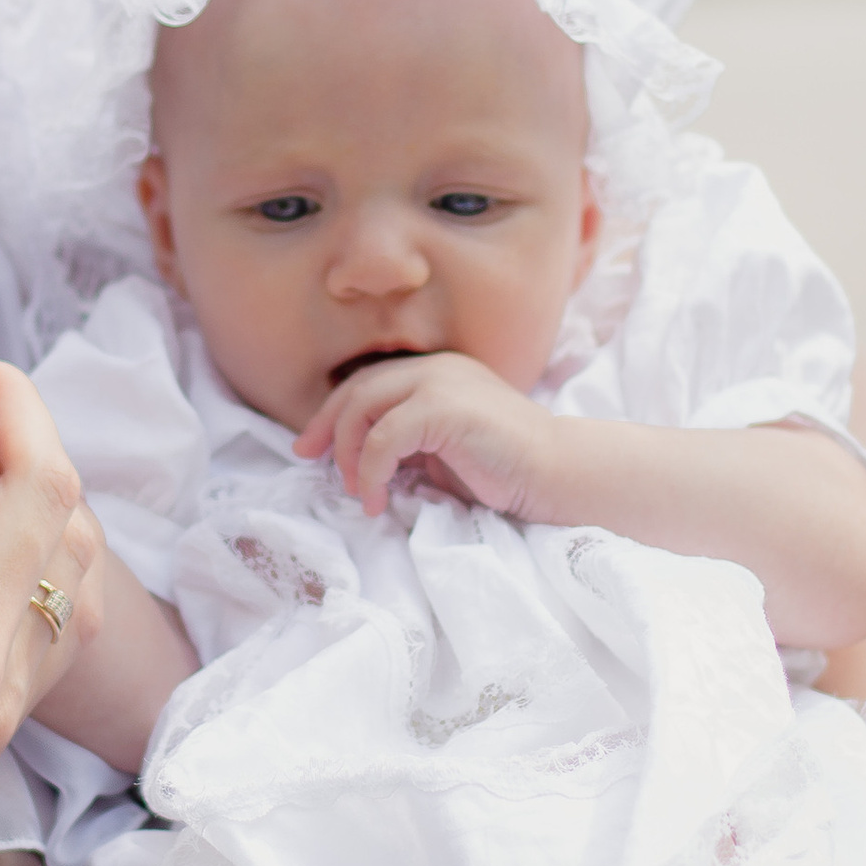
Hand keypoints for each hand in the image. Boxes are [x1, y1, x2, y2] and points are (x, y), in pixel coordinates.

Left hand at [294, 348, 555, 519]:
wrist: (555, 473)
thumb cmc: (503, 468)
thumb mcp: (442, 448)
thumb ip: (405, 440)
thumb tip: (358, 457)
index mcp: (436, 371)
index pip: (367, 382)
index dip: (333, 412)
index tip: (311, 446)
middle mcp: (435, 367)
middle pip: (357, 389)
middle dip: (328, 427)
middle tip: (310, 460)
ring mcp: (440, 382)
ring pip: (364, 409)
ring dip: (350, 454)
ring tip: (358, 492)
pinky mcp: (444, 408)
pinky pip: (383, 438)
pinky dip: (370, 471)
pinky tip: (376, 498)